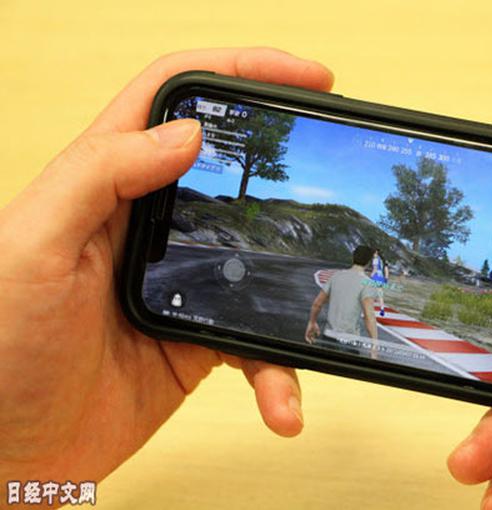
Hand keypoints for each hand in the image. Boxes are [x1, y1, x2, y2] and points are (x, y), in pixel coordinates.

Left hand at [0, 48, 332, 494]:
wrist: (10, 453)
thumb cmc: (0, 349)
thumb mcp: (30, 246)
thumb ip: (98, 176)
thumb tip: (184, 133)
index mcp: (103, 182)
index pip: (174, 97)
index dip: (241, 69)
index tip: (307, 77)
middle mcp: (147, 222)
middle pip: (232, 164)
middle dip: (290, 158)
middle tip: (336, 154)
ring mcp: (181, 279)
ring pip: (260, 258)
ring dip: (298, 288)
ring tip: (328, 308)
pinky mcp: (200, 334)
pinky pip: (258, 341)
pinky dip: (277, 373)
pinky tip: (281, 401)